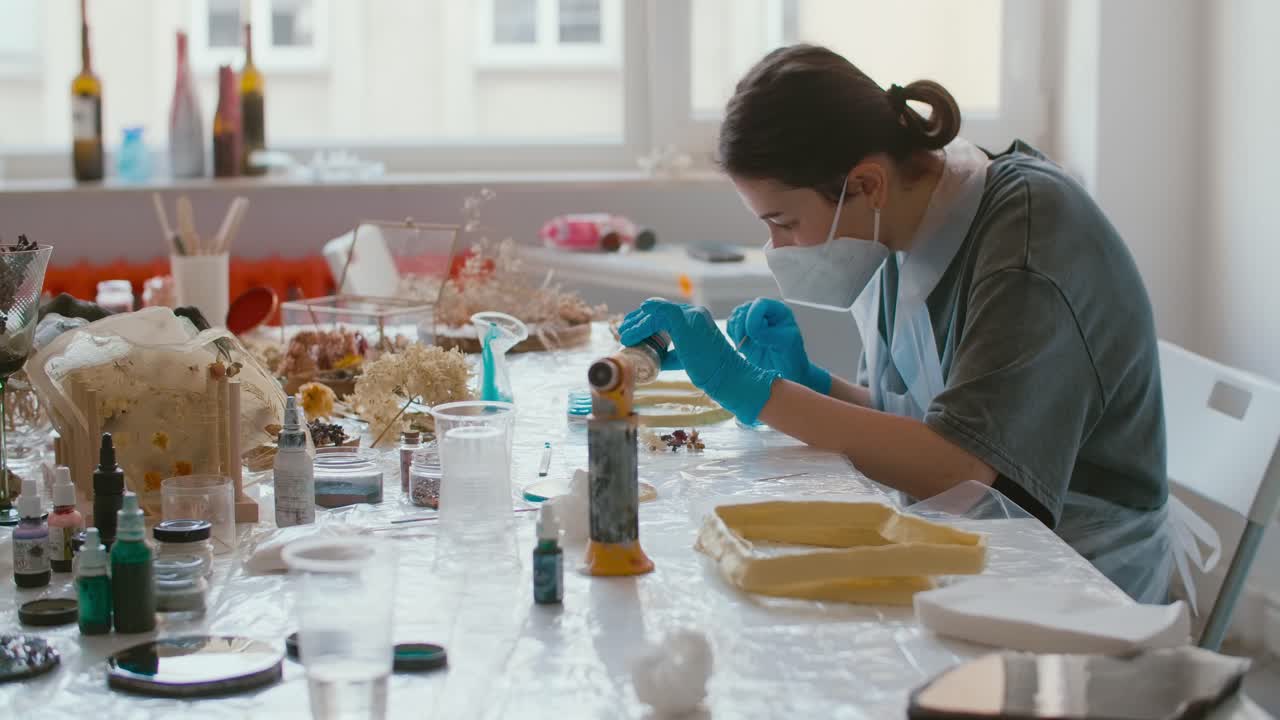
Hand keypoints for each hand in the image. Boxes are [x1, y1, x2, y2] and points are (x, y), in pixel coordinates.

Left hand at [619, 299, 778, 422]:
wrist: (727, 375)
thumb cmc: (710, 370)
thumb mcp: (685, 357)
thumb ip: (671, 353)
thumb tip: (653, 358)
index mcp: (694, 318)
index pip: (663, 313)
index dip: (644, 321)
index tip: (632, 332)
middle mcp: (692, 312)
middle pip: (657, 310)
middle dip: (637, 320)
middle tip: (624, 332)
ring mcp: (690, 315)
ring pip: (655, 313)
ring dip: (637, 324)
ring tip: (625, 336)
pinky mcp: (686, 321)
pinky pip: (658, 315)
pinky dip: (642, 323)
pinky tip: (631, 331)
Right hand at [727, 298, 831, 395]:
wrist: (786, 372)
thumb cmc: (791, 357)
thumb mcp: (786, 343)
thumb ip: (769, 334)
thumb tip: (751, 329)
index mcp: (779, 311)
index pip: (760, 303)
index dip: (752, 316)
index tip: (752, 333)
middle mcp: (764, 313)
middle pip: (744, 309)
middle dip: (743, 326)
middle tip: (749, 340)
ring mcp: (752, 322)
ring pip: (735, 318)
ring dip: (736, 332)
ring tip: (746, 345)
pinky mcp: (743, 333)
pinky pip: (730, 328)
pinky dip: (732, 336)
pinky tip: (742, 346)